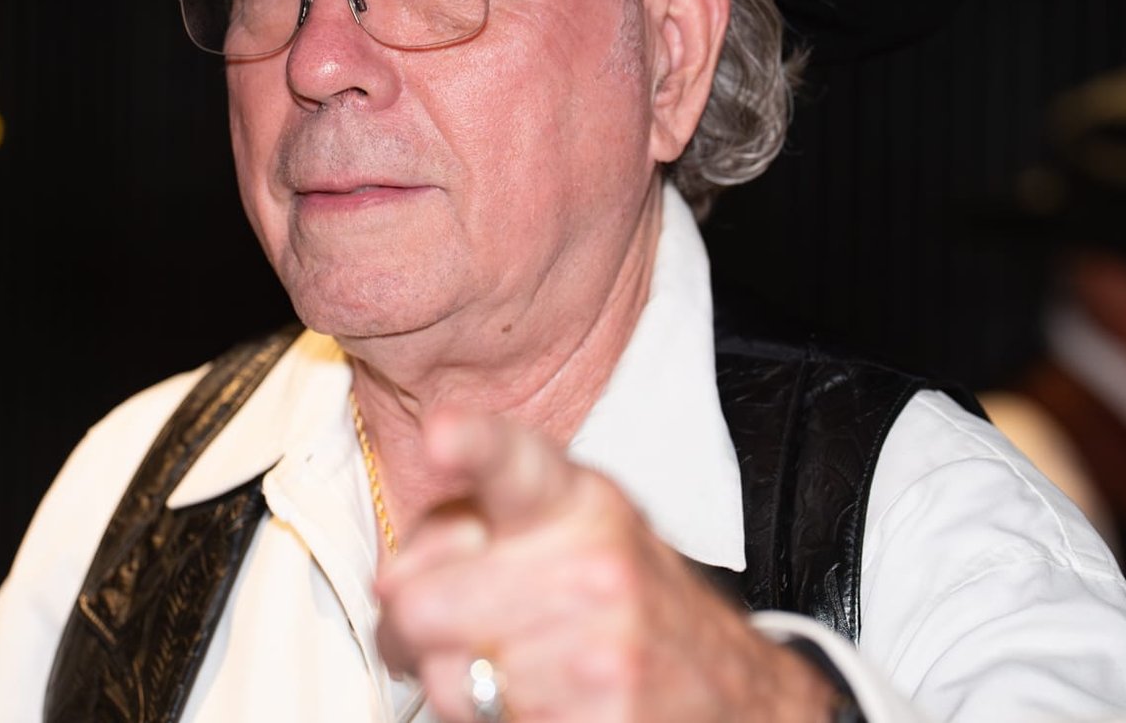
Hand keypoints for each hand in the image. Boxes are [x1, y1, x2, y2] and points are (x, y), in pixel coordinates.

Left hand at [372, 409, 850, 721]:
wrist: (729, 688)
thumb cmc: (629, 597)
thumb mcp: (569, 524)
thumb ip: (471, 517)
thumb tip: (397, 570)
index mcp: (575, 502)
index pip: (513, 462)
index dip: (474, 444)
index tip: (442, 432)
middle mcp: (590, 570)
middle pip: (419, 603)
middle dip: (409, 624)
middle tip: (446, 626)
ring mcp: (596, 653)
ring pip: (443, 681)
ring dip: (456, 683)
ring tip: (508, 667)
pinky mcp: (595, 722)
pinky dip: (495, 721)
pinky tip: (539, 701)